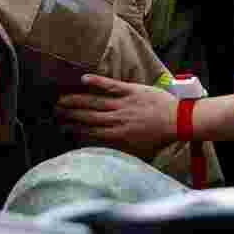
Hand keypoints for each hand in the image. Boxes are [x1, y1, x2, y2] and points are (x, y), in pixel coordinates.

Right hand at [56, 73, 178, 159]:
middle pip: (88, 116)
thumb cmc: (159, 138)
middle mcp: (116, 120)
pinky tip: (83, 80)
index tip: (62, 126)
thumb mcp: (139, 152)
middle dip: (70, 113)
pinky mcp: (130, 91)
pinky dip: (96, 82)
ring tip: (62, 99)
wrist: (177, 121)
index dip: (74, 128)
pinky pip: (110, 85)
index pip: (90, 131)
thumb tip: (105, 153)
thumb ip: (121, 151)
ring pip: (94, 101)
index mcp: (118, 136)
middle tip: (56, 111)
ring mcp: (123, 104)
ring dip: (77, 100)